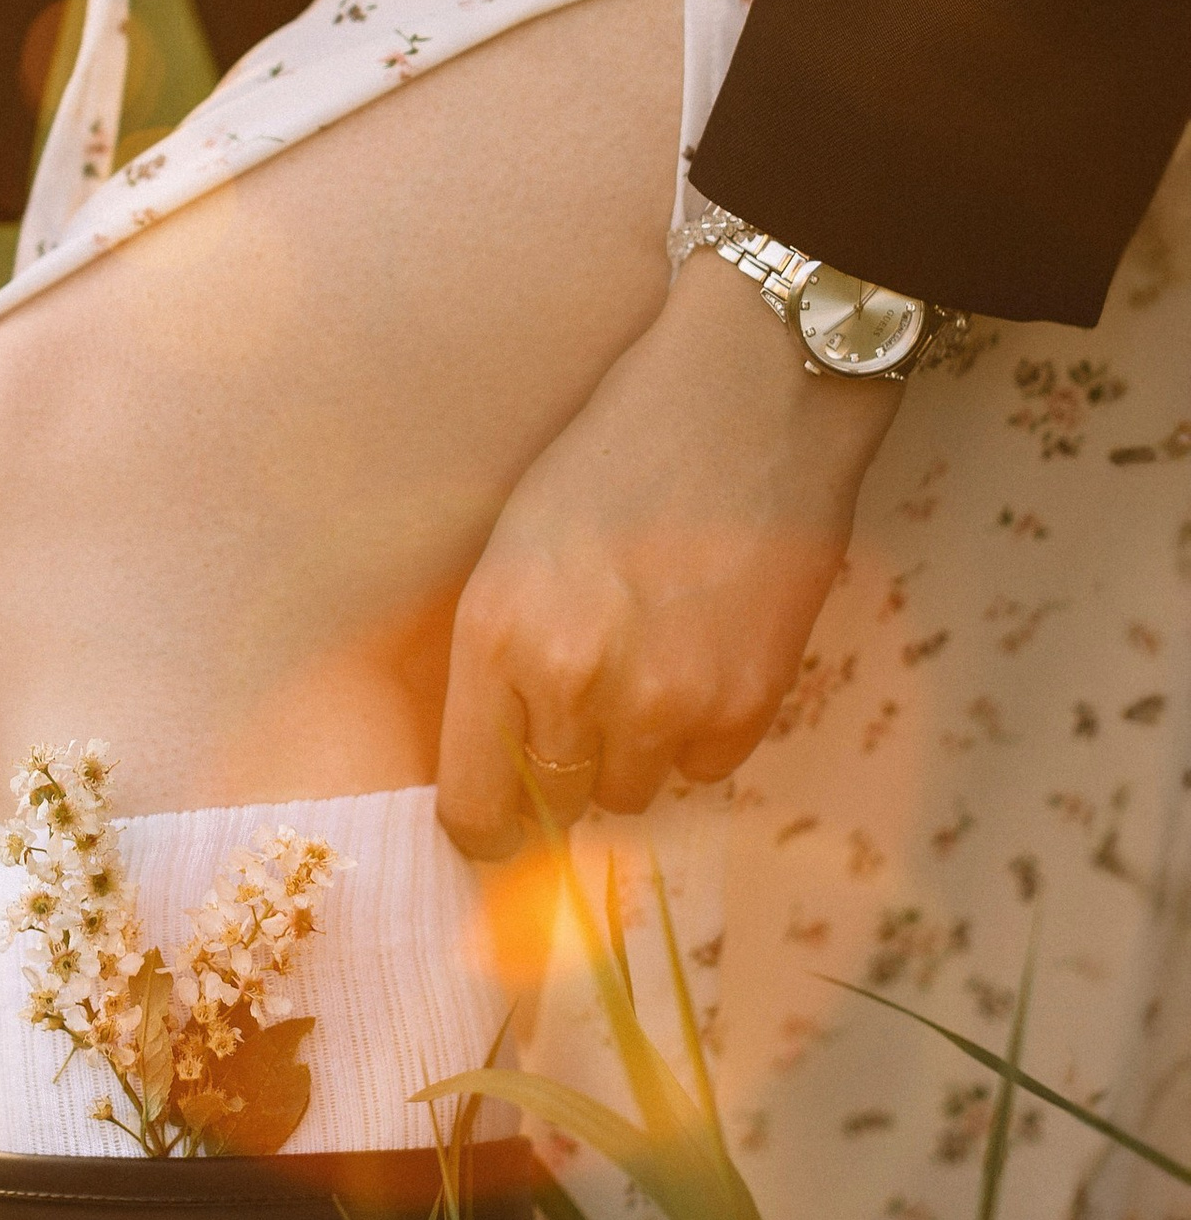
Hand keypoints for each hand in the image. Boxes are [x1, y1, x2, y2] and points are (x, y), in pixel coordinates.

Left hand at [435, 250, 903, 857]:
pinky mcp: (746, 703)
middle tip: (589, 705)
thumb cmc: (615, 452)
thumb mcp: (516, 545)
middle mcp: (571, 681)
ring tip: (653, 660)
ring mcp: (664, 699)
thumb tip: (502, 760)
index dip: (486, 825)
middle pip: (557, 803)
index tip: (499, 819)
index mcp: (495, 635)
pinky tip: (708, 651)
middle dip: (565, 769)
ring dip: (636, 750)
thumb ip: (504, 657)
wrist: (748, 394)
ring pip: (633, 794)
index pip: (472, 805)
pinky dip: (705, 731)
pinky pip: (708, 769)